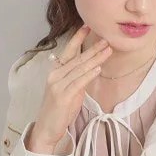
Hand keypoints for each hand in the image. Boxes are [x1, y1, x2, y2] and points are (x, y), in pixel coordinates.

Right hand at [31, 24, 113, 148]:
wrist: (47, 128)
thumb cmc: (59, 111)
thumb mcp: (69, 91)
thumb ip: (77, 79)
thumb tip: (91, 69)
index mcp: (55, 72)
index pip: (68, 52)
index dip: (78, 38)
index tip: (88, 27)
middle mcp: (55, 75)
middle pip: (77, 58)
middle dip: (93, 48)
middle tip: (106, 39)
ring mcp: (57, 85)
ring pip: (79, 69)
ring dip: (95, 59)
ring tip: (107, 50)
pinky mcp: (62, 96)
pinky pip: (78, 83)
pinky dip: (89, 75)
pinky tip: (98, 68)